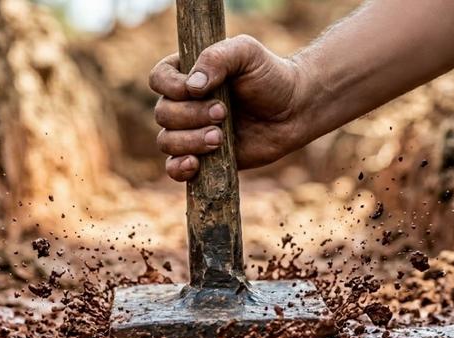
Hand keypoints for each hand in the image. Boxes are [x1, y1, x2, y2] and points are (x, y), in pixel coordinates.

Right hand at [149, 35, 309, 180]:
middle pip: (163, 113)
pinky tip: (195, 164)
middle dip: (191, 116)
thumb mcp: (247, 53)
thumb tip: (192, 87)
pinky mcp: (202, 158)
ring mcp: (191, 132)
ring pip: (166, 141)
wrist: (294, 111)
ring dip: (190, 141)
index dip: (171, 87)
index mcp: (188, 73)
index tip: (198, 90)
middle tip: (223, 113)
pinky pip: (174, 168)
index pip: (158, 79)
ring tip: (219, 138)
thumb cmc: (270, 76)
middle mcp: (185, 103)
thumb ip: (217, 58)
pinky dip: (178, 169)